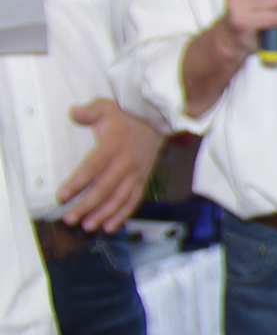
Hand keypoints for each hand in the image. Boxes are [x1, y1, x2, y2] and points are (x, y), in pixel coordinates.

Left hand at [57, 99, 164, 232]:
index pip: (93, 167)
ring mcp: (136, 174)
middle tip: (69, 219)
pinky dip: (123, 215)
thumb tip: (74, 112)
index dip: (78, 182)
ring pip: (119, 199)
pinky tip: (109, 227)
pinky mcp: (142, 180)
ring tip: (86, 227)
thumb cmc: (125, 117)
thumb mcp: (106, 107)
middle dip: (86, 205)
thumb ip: (90, 111)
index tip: (62, 195)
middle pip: (105, 188)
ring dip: (103, 214)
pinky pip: (134, 201)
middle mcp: (126, 163)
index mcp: (114, 145)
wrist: (155, 122)